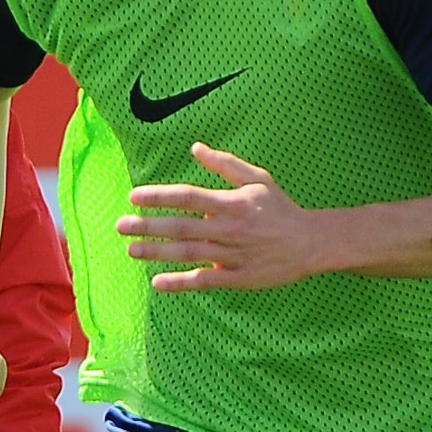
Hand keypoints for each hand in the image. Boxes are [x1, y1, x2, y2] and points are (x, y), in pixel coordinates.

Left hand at [117, 142, 319, 290]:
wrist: (312, 243)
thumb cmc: (281, 209)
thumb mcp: (257, 179)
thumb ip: (224, 164)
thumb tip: (195, 148)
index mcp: (232, 203)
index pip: (188, 197)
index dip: (159, 197)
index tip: (134, 197)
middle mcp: (230, 228)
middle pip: (181, 227)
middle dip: (148, 226)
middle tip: (120, 226)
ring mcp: (233, 254)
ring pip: (188, 254)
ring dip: (157, 253)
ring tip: (131, 250)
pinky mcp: (238, 278)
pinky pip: (205, 281)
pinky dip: (180, 283)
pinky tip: (157, 283)